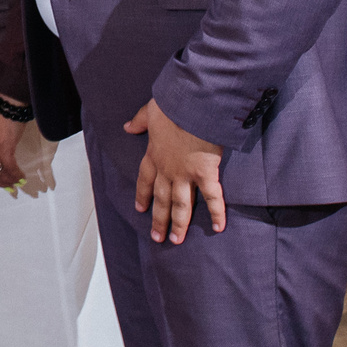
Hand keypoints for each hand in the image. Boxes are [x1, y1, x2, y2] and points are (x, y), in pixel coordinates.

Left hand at [125, 96, 225, 242]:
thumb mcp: (150, 111)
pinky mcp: (205, 173)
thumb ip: (139, 121)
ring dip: (179, 224)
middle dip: (159, 219)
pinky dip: (217, 213)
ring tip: (176, 241)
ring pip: (181, 205)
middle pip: (162, 199)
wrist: (190, 106)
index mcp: (154, 154)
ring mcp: (185, 174)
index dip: (142, 195)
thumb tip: (127, 126)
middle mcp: (167, 169)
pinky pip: (212, 198)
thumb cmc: (171, 106)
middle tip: (157, 238)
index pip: (145, 179)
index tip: (140, 208)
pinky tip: (219, 228)